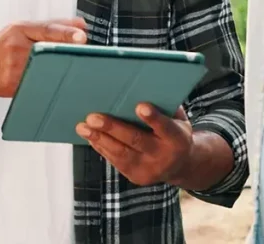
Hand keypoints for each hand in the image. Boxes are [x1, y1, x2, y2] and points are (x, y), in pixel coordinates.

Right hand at [0, 18, 87, 97]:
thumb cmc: (3, 46)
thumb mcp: (23, 29)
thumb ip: (53, 26)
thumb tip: (81, 23)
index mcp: (20, 29)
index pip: (47, 30)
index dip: (66, 33)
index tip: (82, 37)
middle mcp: (15, 47)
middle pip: (47, 51)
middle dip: (65, 55)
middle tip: (82, 58)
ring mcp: (12, 67)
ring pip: (43, 71)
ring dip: (59, 72)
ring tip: (70, 72)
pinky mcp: (11, 85)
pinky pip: (34, 85)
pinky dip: (47, 85)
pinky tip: (54, 85)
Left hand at [76, 103, 193, 186]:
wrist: (181, 165)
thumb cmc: (174, 132)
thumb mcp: (177, 118)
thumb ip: (164, 106)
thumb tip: (141, 86)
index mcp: (178, 139)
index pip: (165, 127)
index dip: (153, 118)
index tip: (139, 106)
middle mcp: (164, 156)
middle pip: (136, 141)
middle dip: (113, 128)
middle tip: (93, 117)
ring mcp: (149, 169)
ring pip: (121, 153)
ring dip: (99, 139)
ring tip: (82, 127)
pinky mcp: (136, 177)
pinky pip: (116, 161)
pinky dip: (101, 147)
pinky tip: (90, 136)